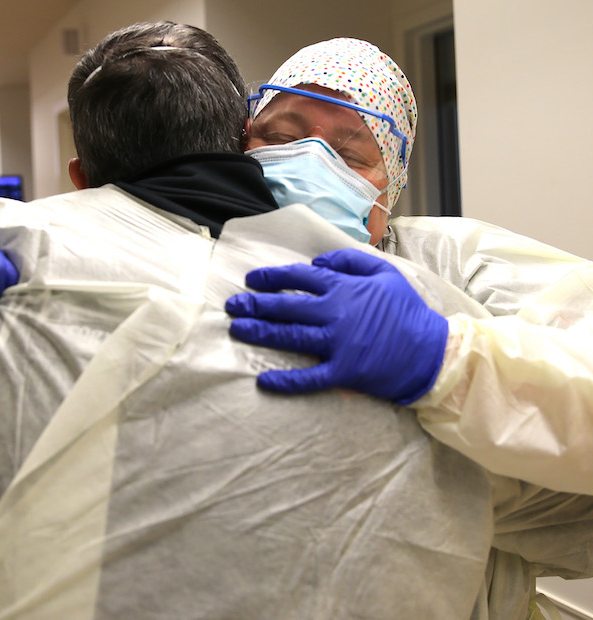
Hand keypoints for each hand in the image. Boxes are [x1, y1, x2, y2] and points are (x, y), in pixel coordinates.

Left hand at [225, 248, 447, 403]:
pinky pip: (309, 378)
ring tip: (237, 330)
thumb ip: (349, 260)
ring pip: (290, 337)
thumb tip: (315, 261)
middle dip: (255, 305)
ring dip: (260, 333)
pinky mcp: (343, 372)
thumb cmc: (407, 311)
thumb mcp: (384, 273)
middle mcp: (335, 314)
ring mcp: (337, 345)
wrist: (432, 352)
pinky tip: (264, 381)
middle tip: (232, 305)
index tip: (252, 279)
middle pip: (286, 307)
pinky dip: (286, 381)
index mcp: (344, 289)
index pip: (299, 278)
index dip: (272, 277)